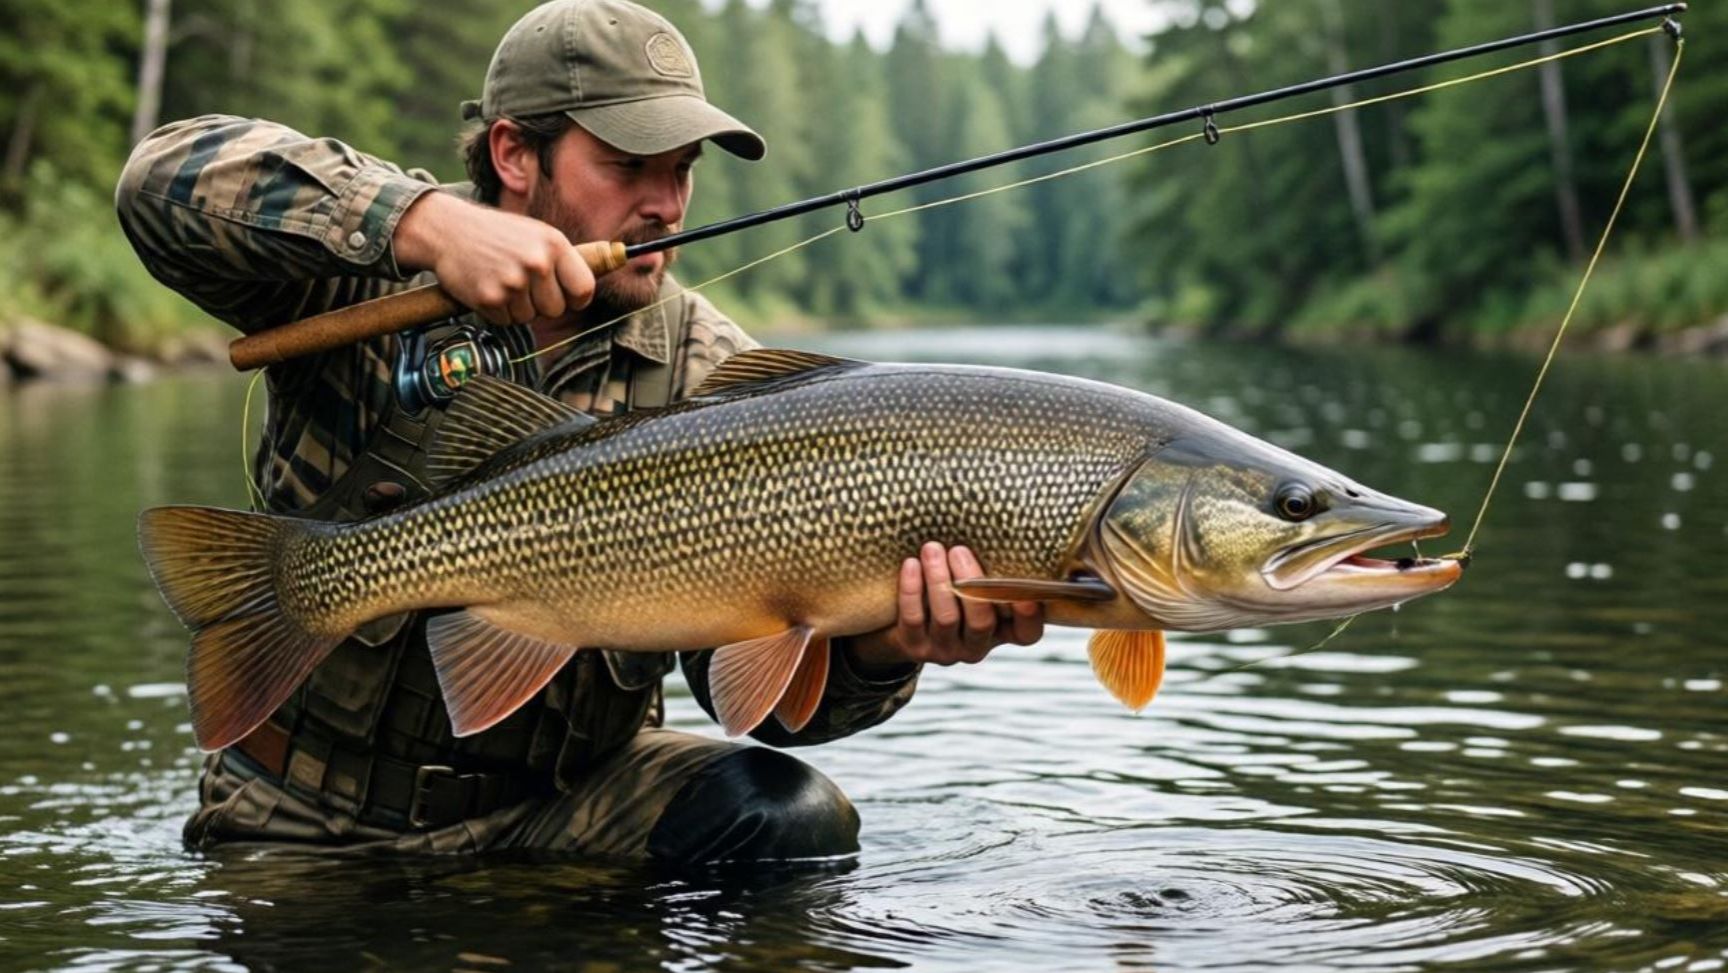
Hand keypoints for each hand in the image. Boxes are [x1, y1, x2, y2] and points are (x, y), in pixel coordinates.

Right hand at [394, 191, 594, 325]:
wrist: (449, 230)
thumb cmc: (499, 234)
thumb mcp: (539, 234)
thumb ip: (568, 257)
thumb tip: (616, 258)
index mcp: (554, 245)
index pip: (585, 290)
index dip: (577, 298)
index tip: (567, 295)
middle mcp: (536, 263)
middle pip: (557, 309)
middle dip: (543, 303)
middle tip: (525, 283)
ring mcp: (512, 283)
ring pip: (531, 318)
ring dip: (519, 307)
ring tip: (504, 280)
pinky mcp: (490, 299)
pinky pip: (507, 321)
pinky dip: (499, 311)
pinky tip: (489, 286)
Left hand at [846, 542, 1044, 672]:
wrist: (907, 620)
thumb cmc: (955, 587)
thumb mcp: (978, 583)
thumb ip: (993, 568)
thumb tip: (1003, 520)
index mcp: (1002, 631)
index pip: (1026, 633)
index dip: (1029, 617)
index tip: (1026, 593)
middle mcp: (977, 646)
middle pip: (981, 621)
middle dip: (971, 583)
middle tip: (959, 550)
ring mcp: (946, 650)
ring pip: (946, 618)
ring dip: (939, 580)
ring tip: (932, 548)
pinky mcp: (915, 647)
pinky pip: (913, 619)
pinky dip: (912, 590)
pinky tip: (911, 564)